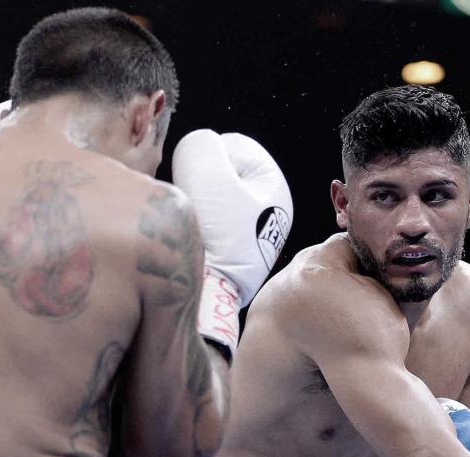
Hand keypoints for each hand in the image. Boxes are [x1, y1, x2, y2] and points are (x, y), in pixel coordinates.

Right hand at [171, 130, 292, 354]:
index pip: (234, 146)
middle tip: (194, 199)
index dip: (208, 156)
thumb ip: (200, 145)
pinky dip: (197, 224)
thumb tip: (197, 147)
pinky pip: (209, 223)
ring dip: (197, 201)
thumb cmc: (213, 234)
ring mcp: (251, 235)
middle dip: (203, 180)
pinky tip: (194, 238)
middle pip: (225, 174)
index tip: (197, 179)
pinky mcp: (232, 254)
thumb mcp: (206, 173)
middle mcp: (270, 212)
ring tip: (193, 219)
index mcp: (276, 189)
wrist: (208, 297)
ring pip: (214, 199)